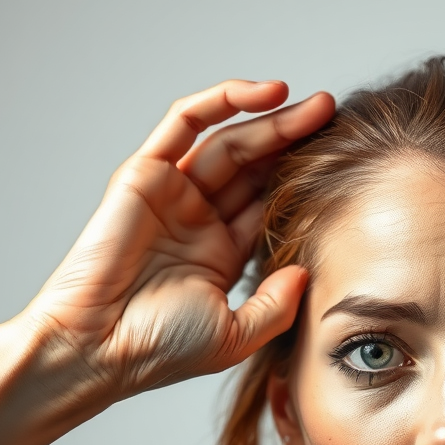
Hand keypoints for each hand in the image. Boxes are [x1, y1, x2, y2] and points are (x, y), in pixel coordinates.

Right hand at [24, 79, 334, 401]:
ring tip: (316, 105)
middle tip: (334, 115)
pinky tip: (268, 94)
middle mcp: (199, 218)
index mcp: (223, 253)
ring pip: (229, 141)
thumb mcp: (237, 335)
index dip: (303, 180)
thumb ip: (277, 305)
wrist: (100, 348)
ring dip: (272, 118)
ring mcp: (172, 193)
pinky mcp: (144, 173)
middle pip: (255, 167)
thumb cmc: (161, 350)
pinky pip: (185, 123)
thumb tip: (308, 270)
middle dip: (295, 139)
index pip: (270, 204)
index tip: (344, 163)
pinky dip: (222, 101)